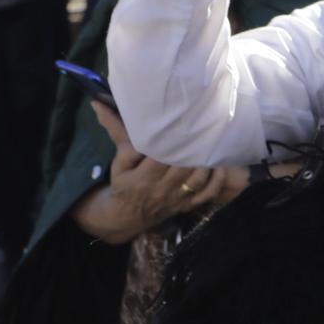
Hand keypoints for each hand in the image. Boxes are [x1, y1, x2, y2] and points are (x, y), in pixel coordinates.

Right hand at [71, 101, 227, 243]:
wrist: (127, 215)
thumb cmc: (124, 183)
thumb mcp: (118, 162)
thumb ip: (119, 137)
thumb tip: (104, 108)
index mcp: (143, 178)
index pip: (162, 158)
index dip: (173, 142)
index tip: (181, 124)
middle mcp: (163, 189)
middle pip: (184, 166)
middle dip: (193, 149)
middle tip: (202, 127)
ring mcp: (179, 197)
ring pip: (199, 179)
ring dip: (207, 161)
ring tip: (212, 142)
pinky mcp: (189, 203)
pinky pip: (209, 193)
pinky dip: (217, 179)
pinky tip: (219, 163)